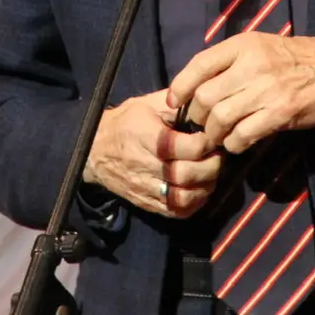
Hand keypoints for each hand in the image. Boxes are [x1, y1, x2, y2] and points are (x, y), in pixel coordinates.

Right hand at [83, 90, 223, 217]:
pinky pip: (175, 211)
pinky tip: (200, 190)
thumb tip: (202, 103)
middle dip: (211, 167)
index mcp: (147, 136)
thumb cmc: (126, 123)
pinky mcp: (146, 203)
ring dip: (206, 187)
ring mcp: (145, 187)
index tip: (212, 136)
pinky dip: (194, 204)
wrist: (95, 150)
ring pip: (183, 197)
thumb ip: (175, 103)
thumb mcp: (147, 104)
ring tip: (211, 174)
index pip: (185, 147)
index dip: (206, 143)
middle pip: (186, 174)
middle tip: (218, 156)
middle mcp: (145, 164)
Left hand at [168, 35, 314, 155]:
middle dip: (198, 117)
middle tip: (204, 125)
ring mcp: (266, 90)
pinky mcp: (279, 114)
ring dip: (214, 134)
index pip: (198, 65)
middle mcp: (252, 65)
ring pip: (220, 119)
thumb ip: (231, 61)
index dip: (180, 87)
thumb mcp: (261, 46)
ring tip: (219, 137)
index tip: (174, 102)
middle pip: (205, 98)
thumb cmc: (296, 59)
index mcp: (243, 44)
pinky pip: (242, 136)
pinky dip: (234, 144)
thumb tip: (197, 85)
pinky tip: (238, 143)